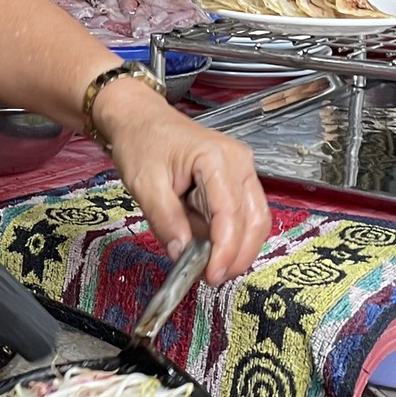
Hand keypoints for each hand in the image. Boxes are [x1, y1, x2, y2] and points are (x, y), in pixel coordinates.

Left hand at [91, 76, 269, 286]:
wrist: (141, 118)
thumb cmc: (142, 141)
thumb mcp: (144, 183)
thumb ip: (165, 219)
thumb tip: (181, 253)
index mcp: (217, 158)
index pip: (230, 214)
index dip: (225, 250)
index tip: (212, 276)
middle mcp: (239, 162)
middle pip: (253, 220)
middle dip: (236, 254)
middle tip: (211, 278)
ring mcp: (242, 170)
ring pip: (254, 220)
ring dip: (237, 248)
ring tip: (208, 266)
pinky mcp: (237, 179)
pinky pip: (244, 214)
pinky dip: (230, 235)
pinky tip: (210, 246)